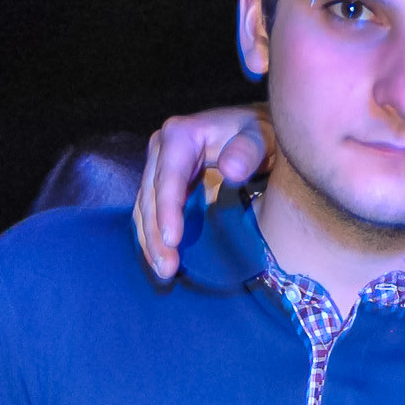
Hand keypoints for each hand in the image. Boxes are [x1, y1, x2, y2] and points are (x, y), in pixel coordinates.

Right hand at [135, 105, 275, 278]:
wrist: (254, 133)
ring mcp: (159, 167)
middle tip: (167, 269)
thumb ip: (248, 151)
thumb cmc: (259, 135)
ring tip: (164, 272)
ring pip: (145, 209)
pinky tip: (160, 261)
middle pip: (150, 197)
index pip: (169, 179)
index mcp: (180, 135)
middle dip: (156, 236)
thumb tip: (230, 169)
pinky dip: (152, 238)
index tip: (173, 241)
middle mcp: (161, 149)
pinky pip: (151, 213)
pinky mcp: (162, 185)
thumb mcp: (260, 137)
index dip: (168, 211)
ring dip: (150, 243)